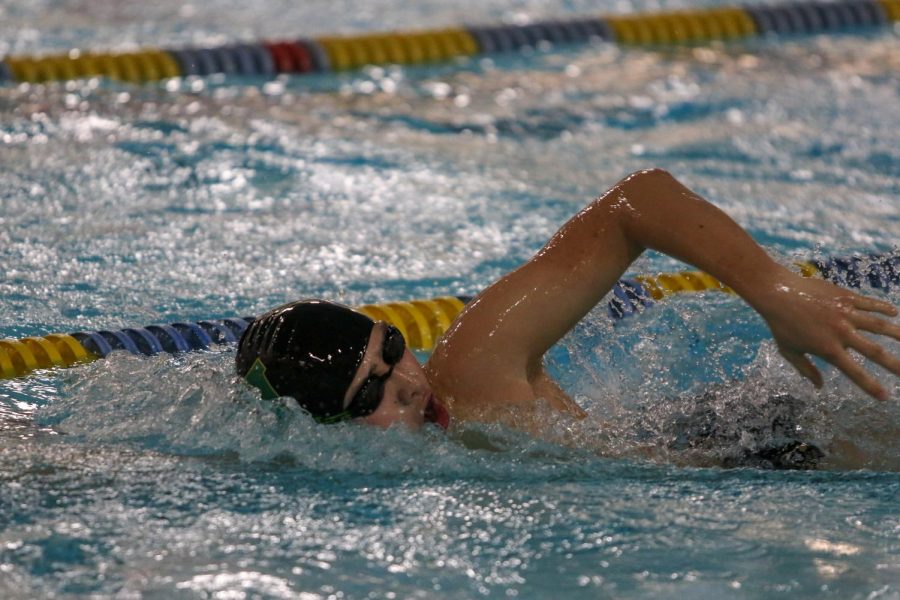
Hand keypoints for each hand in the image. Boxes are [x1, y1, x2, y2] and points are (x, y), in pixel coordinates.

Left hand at [756, 273, 899, 399]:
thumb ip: (806, 369)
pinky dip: (883, 308)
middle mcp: (842, 333)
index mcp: (828, 349)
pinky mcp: (846, 297)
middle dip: (895, 364)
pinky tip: (894, 313)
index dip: (871, 386)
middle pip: (875, 351)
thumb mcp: (789, 351)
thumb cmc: (780, 324)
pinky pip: (869, 304)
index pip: (855, 372)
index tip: (886, 397)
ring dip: (897, 333)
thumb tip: (820, 386)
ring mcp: (846, 313)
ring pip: (879, 325)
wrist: (777, 293)